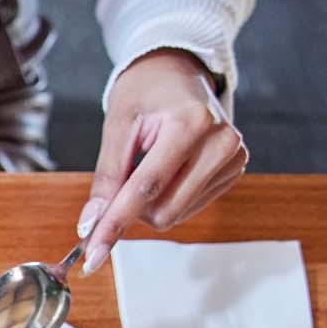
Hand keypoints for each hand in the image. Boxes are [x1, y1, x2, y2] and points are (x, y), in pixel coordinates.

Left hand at [78, 50, 247, 273]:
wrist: (177, 73)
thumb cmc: (146, 93)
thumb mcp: (117, 126)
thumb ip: (106, 178)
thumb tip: (91, 225)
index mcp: (191, 122)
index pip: (146, 188)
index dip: (115, 224)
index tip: (92, 254)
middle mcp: (221, 140)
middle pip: (163, 210)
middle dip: (133, 208)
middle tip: (122, 180)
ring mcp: (233, 156)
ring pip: (176, 214)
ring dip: (151, 203)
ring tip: (150, 165)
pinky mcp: (235, 169)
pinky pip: (190, 207)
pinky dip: (169, 197)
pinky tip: (171, 169)